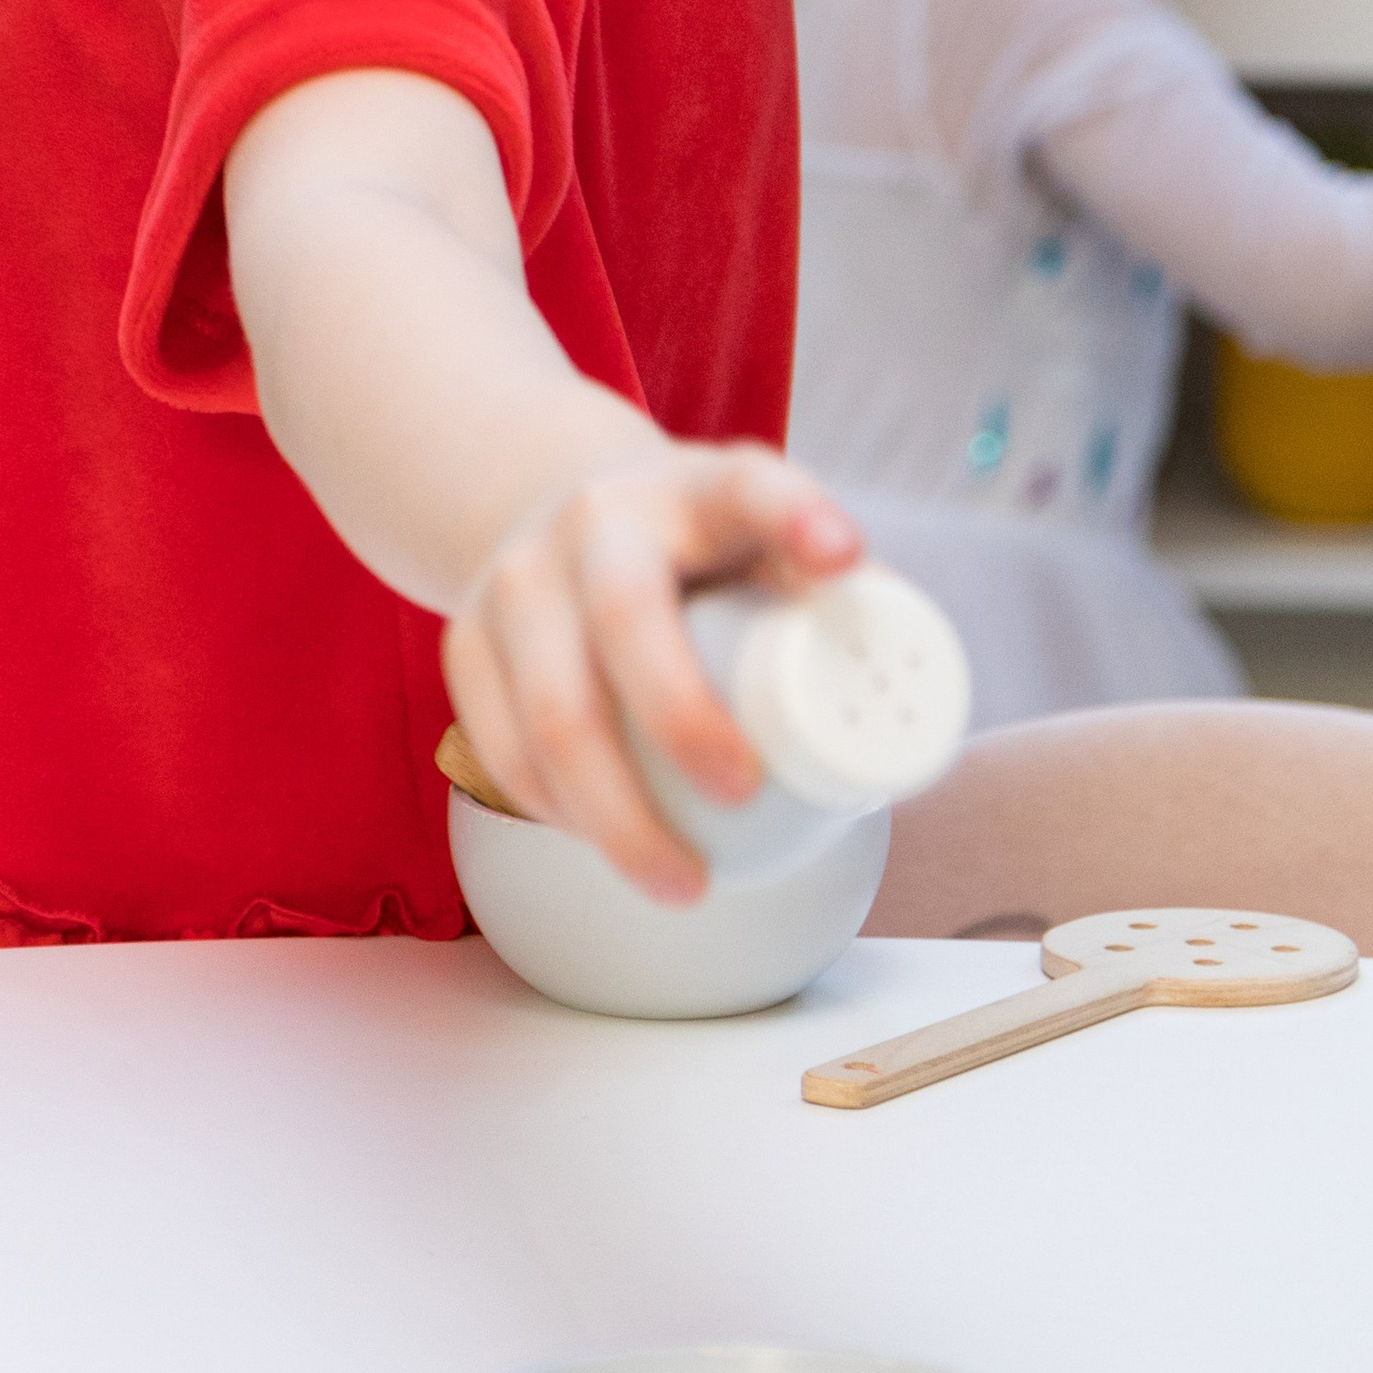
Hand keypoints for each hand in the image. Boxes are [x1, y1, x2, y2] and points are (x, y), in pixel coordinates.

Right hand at [443, 442, 861, 903]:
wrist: (543, 494)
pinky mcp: (464, 639)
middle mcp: (600, 521)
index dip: (797, 513)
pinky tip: (596, 843)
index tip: (842, 554)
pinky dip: (553, 810)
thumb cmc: (692, 546)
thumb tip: (909, 697)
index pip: (749, 486)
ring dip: (616, 815)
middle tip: (744, 795)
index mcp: (695, 488)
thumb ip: (827, 594)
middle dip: (685, 720)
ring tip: (684, 886)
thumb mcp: (757, 534)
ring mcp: (520, 577)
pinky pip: (500, 743)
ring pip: (551, 708)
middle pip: (629, 620)